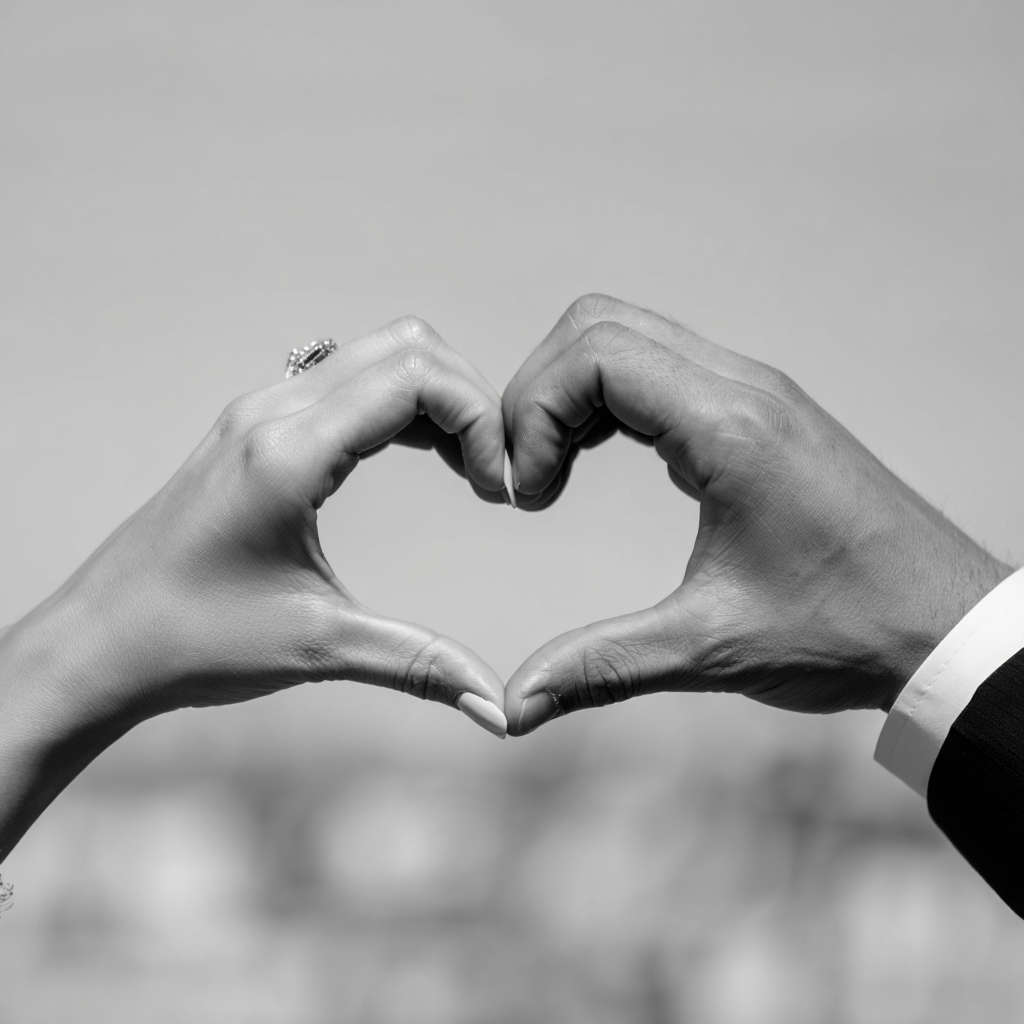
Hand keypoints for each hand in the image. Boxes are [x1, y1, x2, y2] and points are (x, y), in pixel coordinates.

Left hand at [1, 316, 507, 858]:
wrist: (100, 644)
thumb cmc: (191, 642)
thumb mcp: (318, 648)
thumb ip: (419, 664)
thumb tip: (500, 710)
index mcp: (288, 452)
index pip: (413, 378)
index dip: (479, 418)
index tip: (499, 488)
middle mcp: (272, 411)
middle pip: (405, 347)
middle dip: (468, 400)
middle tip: (491, 476)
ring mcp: (259, 413)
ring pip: (376, 356)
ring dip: (436, 398)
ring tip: (465, 469)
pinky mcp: (255, 429)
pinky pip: (347, 382)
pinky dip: (400, 405)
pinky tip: (420, 458)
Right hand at [502, 294, 1012, 733]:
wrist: (949, 627)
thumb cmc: (849, 629)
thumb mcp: (711, 649)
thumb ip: (601, 667)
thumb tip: (514, 708)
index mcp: (730, 428)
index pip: (593, 355)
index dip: (533, 413)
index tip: (528, 494)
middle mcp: (743, 388)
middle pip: (599, 327)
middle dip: (539, 395)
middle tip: (531, 479)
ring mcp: (756, 393)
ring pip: (629, 338)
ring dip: (573, 394)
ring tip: (556, 473)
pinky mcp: (761, 412)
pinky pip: (662, 368)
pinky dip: (611, 400)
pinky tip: (601, 460)